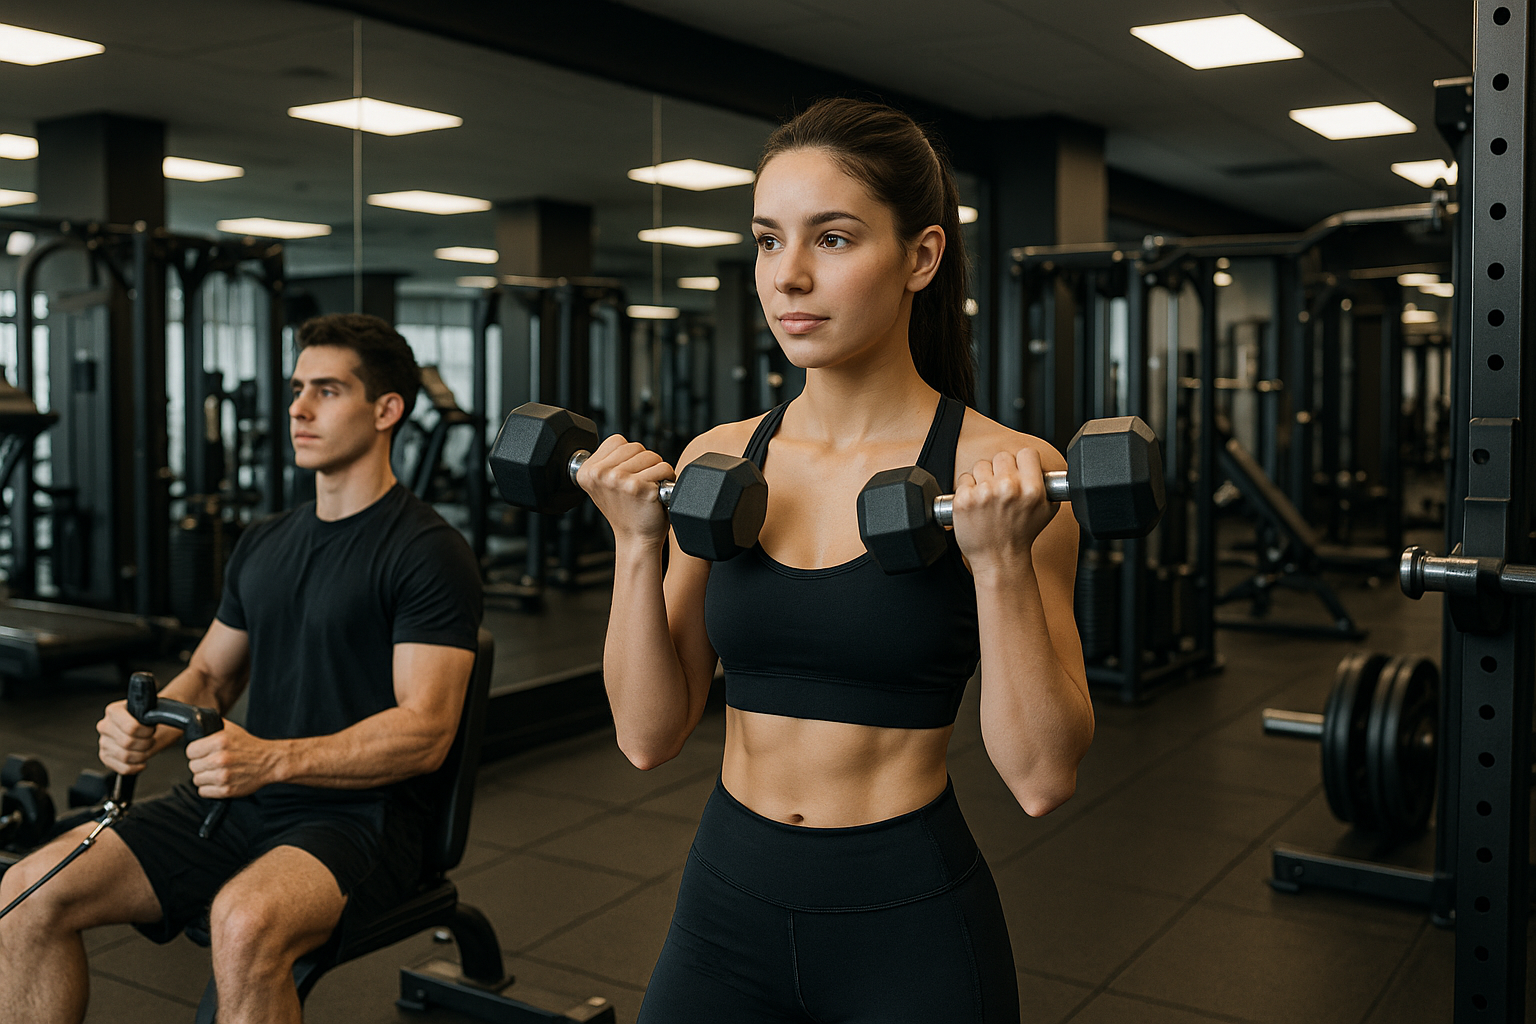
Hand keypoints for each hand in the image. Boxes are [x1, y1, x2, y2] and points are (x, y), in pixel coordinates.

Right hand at [97, 699, 163, 775]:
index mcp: (114, 711)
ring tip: (147, 749)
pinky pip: (122, 768)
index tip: (152, 730)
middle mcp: (105, 726)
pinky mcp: (106, 756)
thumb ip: (152, 718)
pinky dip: (136, 767)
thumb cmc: (154, 719)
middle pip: (127, 743)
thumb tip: (152, 721)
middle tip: (151, 740)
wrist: (153, 726)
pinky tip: (142, 762)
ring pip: (124, 757)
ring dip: (142, 756)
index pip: (130, 727)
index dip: (146, 732)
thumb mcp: (156, 713)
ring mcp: (104, 742)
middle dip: (146, 744)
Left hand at [185, 720, 279, 798]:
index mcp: (219, 742)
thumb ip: (212, 726)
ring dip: (205, 777)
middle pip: (192, 766)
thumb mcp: (232, 729)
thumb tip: (196, 726)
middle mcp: (220, 759)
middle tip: (213, 762)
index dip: (196, 752)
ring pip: (197, 780)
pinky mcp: (226, 790)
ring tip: (217, 772)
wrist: (269, 762)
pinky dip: (209, 788)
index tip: (203, 753)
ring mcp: (223, 776)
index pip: (190, 751)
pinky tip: (219, 781)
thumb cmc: (250, 746)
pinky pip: (203, 792)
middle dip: (201, 764)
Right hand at [576, 433, 674, 547]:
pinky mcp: (640, 487)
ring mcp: (619, 480)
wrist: (636, 538)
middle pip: (636, 446)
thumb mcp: (604, 484)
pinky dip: (667, 479)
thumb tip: (621, 443)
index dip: (628, 457)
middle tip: (639, 484)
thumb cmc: (625, 512)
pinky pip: (664, 468)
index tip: (626, 475)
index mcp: (588, 471)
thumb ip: (607, 461)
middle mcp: (601, 475)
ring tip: (647, 488)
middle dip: (645, 463)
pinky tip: (655, 494)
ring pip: (652, 456)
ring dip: (656, 471)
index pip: (617, 441)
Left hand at [951, 447, 1059, 577]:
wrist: (999, 559)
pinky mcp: (964, 500)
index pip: (1026, 453)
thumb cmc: (1021, 535)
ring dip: (983, 478)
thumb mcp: (1047, 510)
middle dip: (1001, 470)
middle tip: (1002, 488)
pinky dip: (968, 490)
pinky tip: (977, 504)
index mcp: (1031, 489)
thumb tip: (1040, 465)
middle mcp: (1007, 488)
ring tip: (989, 498)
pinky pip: (964, 479)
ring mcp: (984, 493)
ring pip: (981, 466)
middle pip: (1002, 456)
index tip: (1019, 472)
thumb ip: (1046, 484)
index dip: (1022, 462)